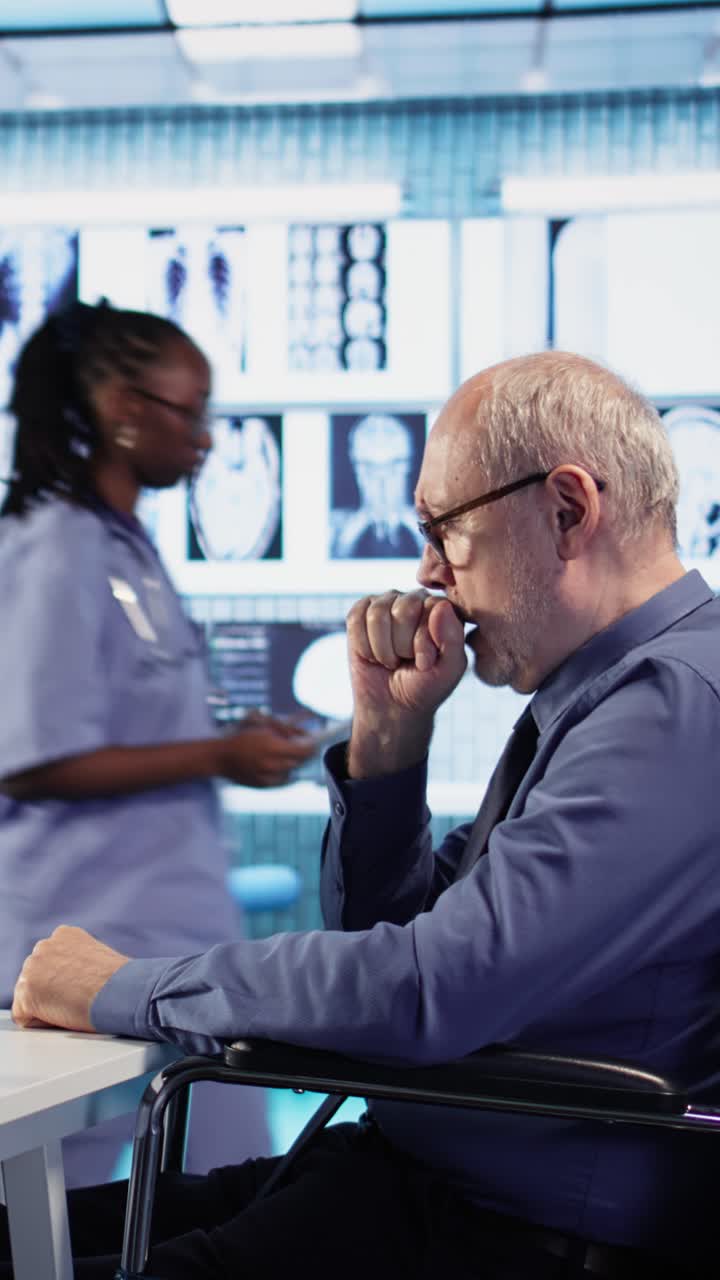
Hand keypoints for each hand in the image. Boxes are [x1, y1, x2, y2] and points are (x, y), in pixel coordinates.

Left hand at [12, 926, 128, 1032]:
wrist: (122, 991)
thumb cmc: (121, 982)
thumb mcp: (99, 959)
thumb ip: (78, 963)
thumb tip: (76, 980)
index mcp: (64, 935)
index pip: (49, 963)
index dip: (64, 982)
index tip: (80, 990)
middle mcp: (44, 946)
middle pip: (36, 977)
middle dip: (50, 991)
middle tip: (76, 1001)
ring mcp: (32, 967)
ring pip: (28, 995)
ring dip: (45, 1005)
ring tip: (72, 1007)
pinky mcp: (27, 991)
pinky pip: (23, 1015)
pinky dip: (40, 1021)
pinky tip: (64, 1015)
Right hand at [218, 718, 315, 786]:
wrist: (220, 758)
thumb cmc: (242, 737)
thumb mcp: (265, 727)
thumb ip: (288, 731)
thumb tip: (307, 736)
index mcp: (272, 747)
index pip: (304, 751)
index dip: (313, 746)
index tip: (316, 742)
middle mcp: (272, 764)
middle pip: (301, 762)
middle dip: (304, 754)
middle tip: (303, 746)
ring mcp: (269, 778)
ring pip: (293, 770)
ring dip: (293, 762)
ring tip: (281, 754)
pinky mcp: (265, 786)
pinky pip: (284, 780)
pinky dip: (284, 771)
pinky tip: (275, 764)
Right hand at [345, 590, 466, 775]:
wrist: (392, 707)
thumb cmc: (425, 686)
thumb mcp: (449, 669)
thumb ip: (453, 638)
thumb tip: (441, 606)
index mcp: (442, 609)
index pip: (432, 608)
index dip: (422, 642)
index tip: (424, 664)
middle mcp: (415, 599)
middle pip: (403, 608)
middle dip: (401, 645)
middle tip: (405, 660)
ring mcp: (386, 603)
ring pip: (377, 614)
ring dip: (382, 649)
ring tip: (390, 659)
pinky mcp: (361, 612)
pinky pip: (355, 619)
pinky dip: (363, 646)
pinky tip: (372, 655)